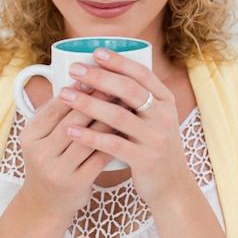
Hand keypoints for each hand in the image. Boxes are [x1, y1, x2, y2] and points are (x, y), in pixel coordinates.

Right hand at [18, 86, 115, 222]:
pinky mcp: (76, 184)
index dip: (78, 91)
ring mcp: (57, 171)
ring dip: (110, 120)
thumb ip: (56, 112)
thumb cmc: (50, 160)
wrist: (46, 203)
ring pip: (88, 138)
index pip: (56, 107)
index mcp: (30, 136)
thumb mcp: (42, 136)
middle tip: (117, 86)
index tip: (96, 76)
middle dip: (97, 101)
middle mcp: (40, 153)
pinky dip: (114, 142)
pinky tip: (126, 130)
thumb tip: (83, 81)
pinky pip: (99, 158)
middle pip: (73, 121)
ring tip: (126, 105)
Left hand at [59, 48, 193, 207]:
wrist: (172, 185)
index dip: (119, 62)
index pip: (142, 74)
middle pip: (129, 90)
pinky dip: (90, 136)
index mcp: (165, 101)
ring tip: (65, 95)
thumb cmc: (154, 146)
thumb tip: (102, 74)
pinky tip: (71, 131)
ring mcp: (156, 138)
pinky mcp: (145, 159)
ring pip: (118, 115)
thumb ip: (137, 99)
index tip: (96, 52)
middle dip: (99, 77)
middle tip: (74, 69)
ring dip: (89, 103)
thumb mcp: (155, 118)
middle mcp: (163, 116)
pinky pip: (113, 144)